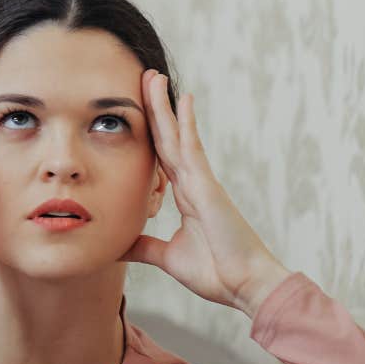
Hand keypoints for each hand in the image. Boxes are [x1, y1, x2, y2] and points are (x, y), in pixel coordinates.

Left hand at [122, 71, 291, 317]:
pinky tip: (182, 101)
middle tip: (143, 77)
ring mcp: (202, 182)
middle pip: (167, 138)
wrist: (245, 286)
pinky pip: (193, 150)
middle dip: (154, 108)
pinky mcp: (209, 187)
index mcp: (184, 197)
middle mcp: (193, 183)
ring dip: (164, 106)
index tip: (135, 110)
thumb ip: (144, 246)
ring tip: (153, 77)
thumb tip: (118, 245)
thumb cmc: (216, 273)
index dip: (148, 132)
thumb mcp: (167, 257)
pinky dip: (186, 124)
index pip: (160, 157)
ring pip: (177, 136)